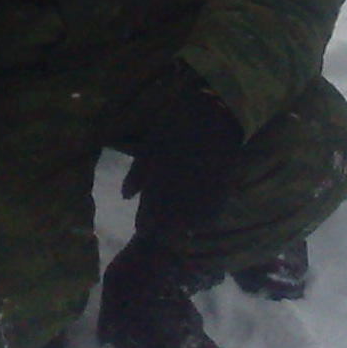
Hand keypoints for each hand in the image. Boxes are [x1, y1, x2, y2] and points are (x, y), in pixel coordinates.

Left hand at [123, 65, 243, 238]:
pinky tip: (197, 221)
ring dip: (181, 228)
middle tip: (158, 234)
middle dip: (161, 232)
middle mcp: (180, 190)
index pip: (149, 215)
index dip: (145, 224)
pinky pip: (210, 214)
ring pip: (190, 223)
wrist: (214, 113)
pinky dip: (202, 220)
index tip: (142, 229)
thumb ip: (137, 174)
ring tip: (176, 231)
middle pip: (168, 225)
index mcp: (159, 178)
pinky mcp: (221, 191)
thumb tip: (125, 197)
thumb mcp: (151, 145)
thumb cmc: (177, 126)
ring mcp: (201, 193)